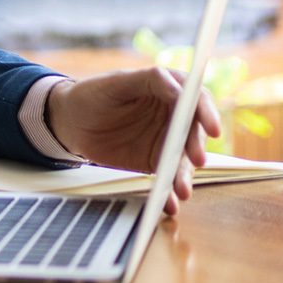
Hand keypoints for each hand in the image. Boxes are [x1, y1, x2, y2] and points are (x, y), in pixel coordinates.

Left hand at [44, 67, 221, 215]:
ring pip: (184, 160)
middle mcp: (174, 116)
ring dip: (185, 175)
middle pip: (194, 133)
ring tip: (182, 189)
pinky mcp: (155, 163)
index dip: (208, 113)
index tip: (213, 129)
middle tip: (196, 160)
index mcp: (169, 90)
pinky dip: (169, 192)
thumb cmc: (92, 94)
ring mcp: (166, 141)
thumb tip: (179, 88)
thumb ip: (149, 80)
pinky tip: (169, 203)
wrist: (69, 122)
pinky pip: (167, 178)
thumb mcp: (117, 82)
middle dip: (196, 147)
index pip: (196, 100)